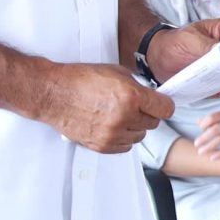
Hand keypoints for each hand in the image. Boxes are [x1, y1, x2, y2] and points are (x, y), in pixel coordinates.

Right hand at [41, 62, 174, 152]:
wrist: (53, 94)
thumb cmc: (80, 80)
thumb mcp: (116, 73)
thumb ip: (138, 87)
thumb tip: (152, 96)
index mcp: (130, 96)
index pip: (166, 109)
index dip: (164, 105)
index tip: (160, 104)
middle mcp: (123, 117)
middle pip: (154, 123)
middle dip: (147, 114)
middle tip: (135, 107)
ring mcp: (112, 134)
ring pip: (140, 136)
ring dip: (134, 127)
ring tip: (119, 115)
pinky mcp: (101, 145)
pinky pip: (125, 147)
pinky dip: (123, 138)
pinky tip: (112, 126)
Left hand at [193, 105, 219, 159]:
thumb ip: (216, 118)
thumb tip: (198, 121)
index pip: (212, 117)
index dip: (204, 123)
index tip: (200, 129)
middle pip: (215, 129)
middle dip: (203, 138)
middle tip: (196, 144)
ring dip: (209, 146)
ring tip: (201, 152)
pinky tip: (213, 157)